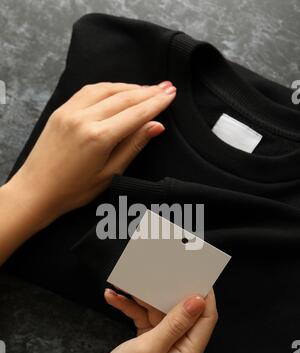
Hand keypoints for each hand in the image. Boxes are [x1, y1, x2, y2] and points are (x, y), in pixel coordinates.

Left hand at [5, 80, 175, 229]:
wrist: (37, 191)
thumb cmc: (73, 190)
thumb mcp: (110, 174)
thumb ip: (133, 146)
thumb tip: (155, 126)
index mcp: (98, 137)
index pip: (135, 113)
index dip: (156, 103)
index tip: (171, 94)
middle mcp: (83, 118)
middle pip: (123, 98)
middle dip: (147, 91)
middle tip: (166, 87)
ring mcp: (69, 111)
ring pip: (105, 89)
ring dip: (128, 87)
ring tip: (147, 89)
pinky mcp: (61, 111)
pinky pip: (88, 91)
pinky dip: (107, 87)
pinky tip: (118, 90)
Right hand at [48, 290, 217, 352]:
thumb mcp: (149, 349)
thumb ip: (174, 323)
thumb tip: (198, 301)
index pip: (206, 319)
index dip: (204, 296)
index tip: (195, 273)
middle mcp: (180, 348)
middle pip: (183, 313)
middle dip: (169, 291)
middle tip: (160, 272)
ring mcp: (164, 345)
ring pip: (160, 312)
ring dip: (142, 299)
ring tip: (129, 283)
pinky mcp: (148, 342)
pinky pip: (144, 318)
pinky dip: (130, 308)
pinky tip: (113, 297)